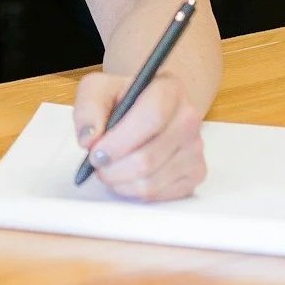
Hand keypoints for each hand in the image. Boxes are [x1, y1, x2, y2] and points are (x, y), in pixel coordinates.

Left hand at [71, 69, 205, 201]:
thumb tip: (89, 139)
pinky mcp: (195, 172)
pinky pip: (160, 194)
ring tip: (109, 169)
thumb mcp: (98, 89)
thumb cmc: (123, 99)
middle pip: (148, 157)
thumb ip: (88, 109)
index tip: (96, 152)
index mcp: (168, 90)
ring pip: (151, 181)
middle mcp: (188, 119)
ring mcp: (195, 148)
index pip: (151, 118)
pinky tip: (126, 177)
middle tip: (97, 164)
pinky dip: (134, 192)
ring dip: (120, 182)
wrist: (149, 107)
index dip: (119, 141)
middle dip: (113, 168)